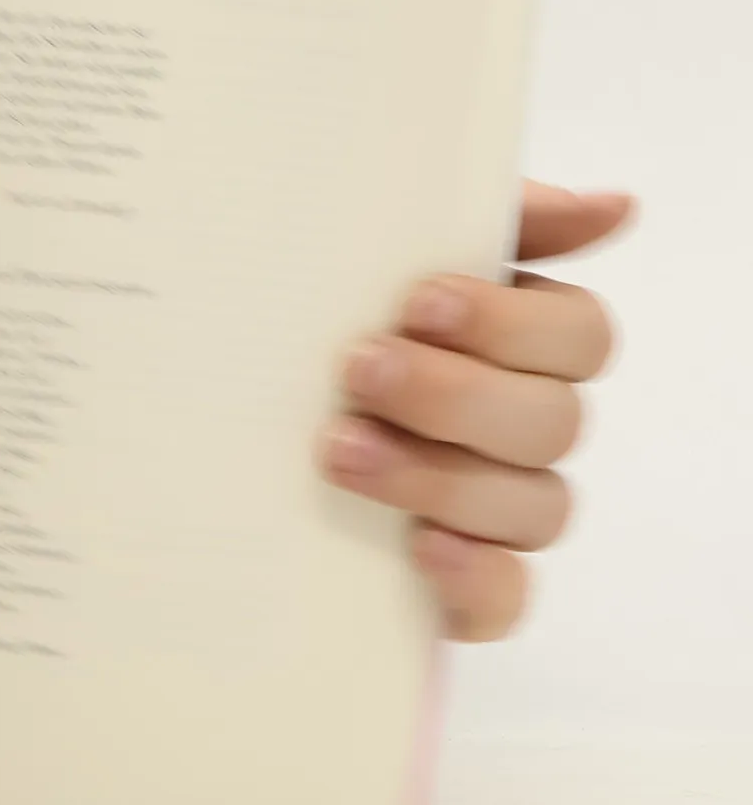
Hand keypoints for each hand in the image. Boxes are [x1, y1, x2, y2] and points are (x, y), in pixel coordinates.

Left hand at [321, 182, 631, 641]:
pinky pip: (504, 600)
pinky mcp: (459, 589)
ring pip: (534, 506)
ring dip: (440, 476)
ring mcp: (495, 515)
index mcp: (514, 344)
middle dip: (454, 394)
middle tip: (357, 369)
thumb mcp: (366, 257)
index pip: (578, 335)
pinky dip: (473, 578)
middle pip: (552, 420)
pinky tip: (420, 547)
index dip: (511, 324)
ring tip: (338, 450)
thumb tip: (612, 205)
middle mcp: (519, 429)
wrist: (191, 434)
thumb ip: (477, 220)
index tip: (417, 304)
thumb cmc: (303, 329)